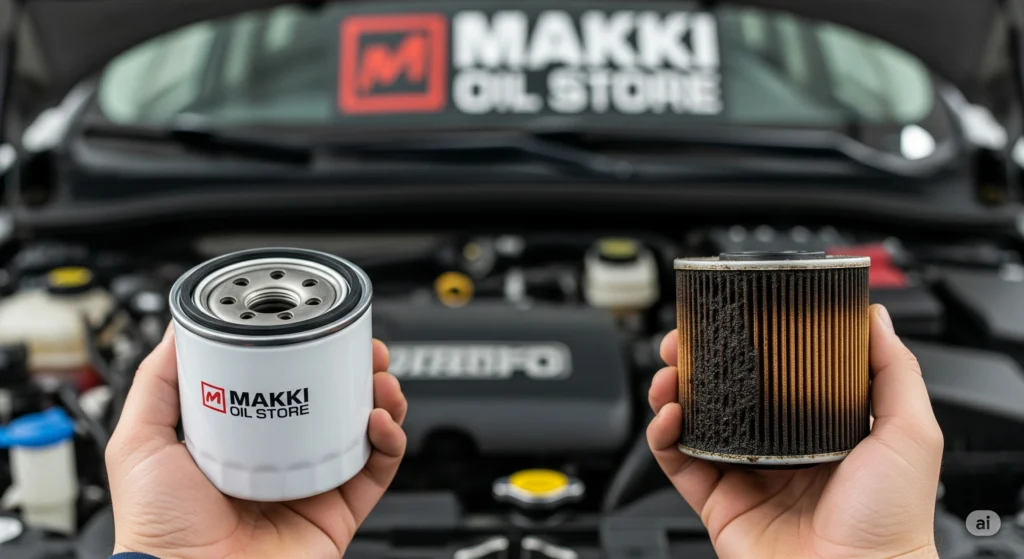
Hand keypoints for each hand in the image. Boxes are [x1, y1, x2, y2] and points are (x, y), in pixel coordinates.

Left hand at [105, 328, 406, 558]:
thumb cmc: (157, 528)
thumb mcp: (141, 440)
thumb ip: (158, 383)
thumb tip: (180, 330)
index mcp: (241, 441)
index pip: (285, 386)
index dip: (309, 355)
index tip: (320, 331)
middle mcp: (282, 460)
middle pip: (334, 403)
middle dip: (355, 370)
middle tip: (362, 349)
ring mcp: (313, 484)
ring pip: (365, 431)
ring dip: (381, 398)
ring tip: (379, 379)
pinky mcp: (340, 512)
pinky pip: (378, 470)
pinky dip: (391, 441)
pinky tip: (380, 421)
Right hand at [647, 304, 942, 558]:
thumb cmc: (892, 522)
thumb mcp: (909, 432)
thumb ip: (893, 371)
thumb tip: (874, 318)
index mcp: (817, 430)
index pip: (772, 376)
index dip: (745, 346)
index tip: (730, 320)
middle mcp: (777, 450)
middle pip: (724, 394)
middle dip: (698, 363)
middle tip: (684, 341)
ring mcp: (745, 476)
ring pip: (694, 423)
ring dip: (673, 391)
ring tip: (669, 373)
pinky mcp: (718, 503)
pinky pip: (678, 463)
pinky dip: (663, 436)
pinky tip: (669, 415)